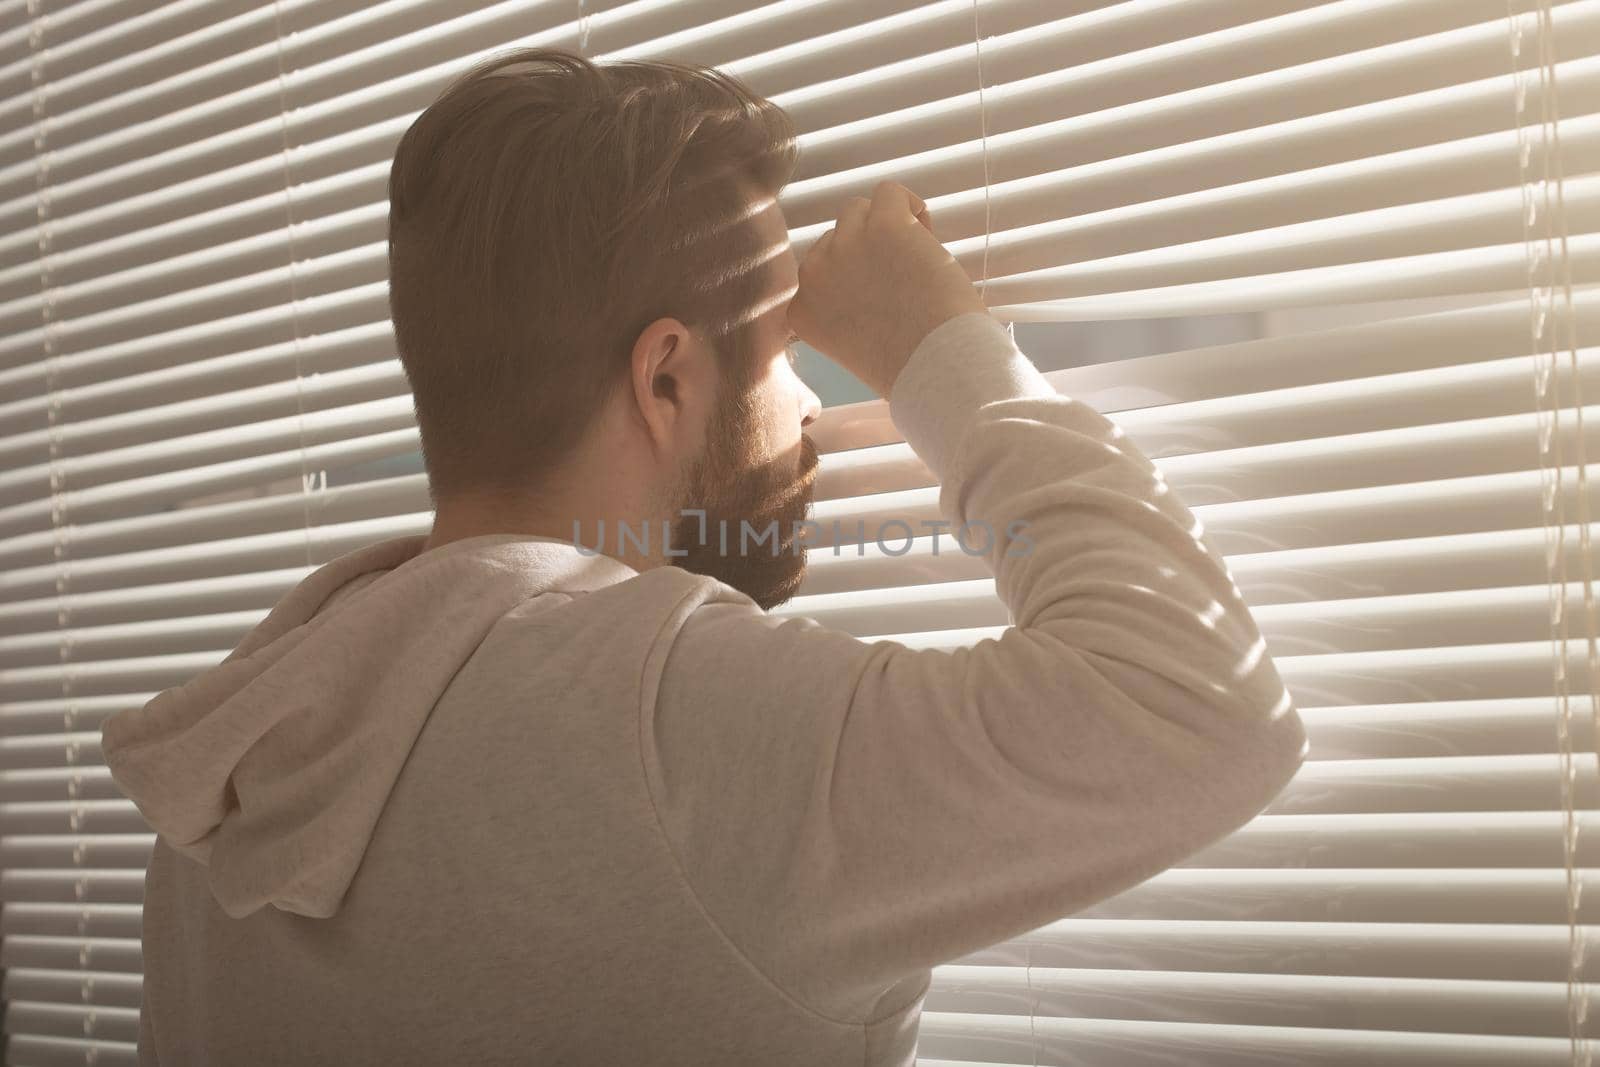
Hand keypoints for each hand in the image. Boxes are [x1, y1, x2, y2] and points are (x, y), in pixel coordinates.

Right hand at [788, 179, 988, 398]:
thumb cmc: (908, 366)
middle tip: (903, 282)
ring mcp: (844, 245)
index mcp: (802, 310)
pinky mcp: (882, 224)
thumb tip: (868, 269)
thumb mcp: (853, 344)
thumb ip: (844, 309)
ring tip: (917, 258)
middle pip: (836, 238)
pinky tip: (927, 234)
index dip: (854, 278)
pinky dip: (910, 206)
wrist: (937, 366)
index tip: (881, 300)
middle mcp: (813, 274)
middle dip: (868, 252)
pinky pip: (890, 191)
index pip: (819, 272)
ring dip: (886, 226)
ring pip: (858, 210)